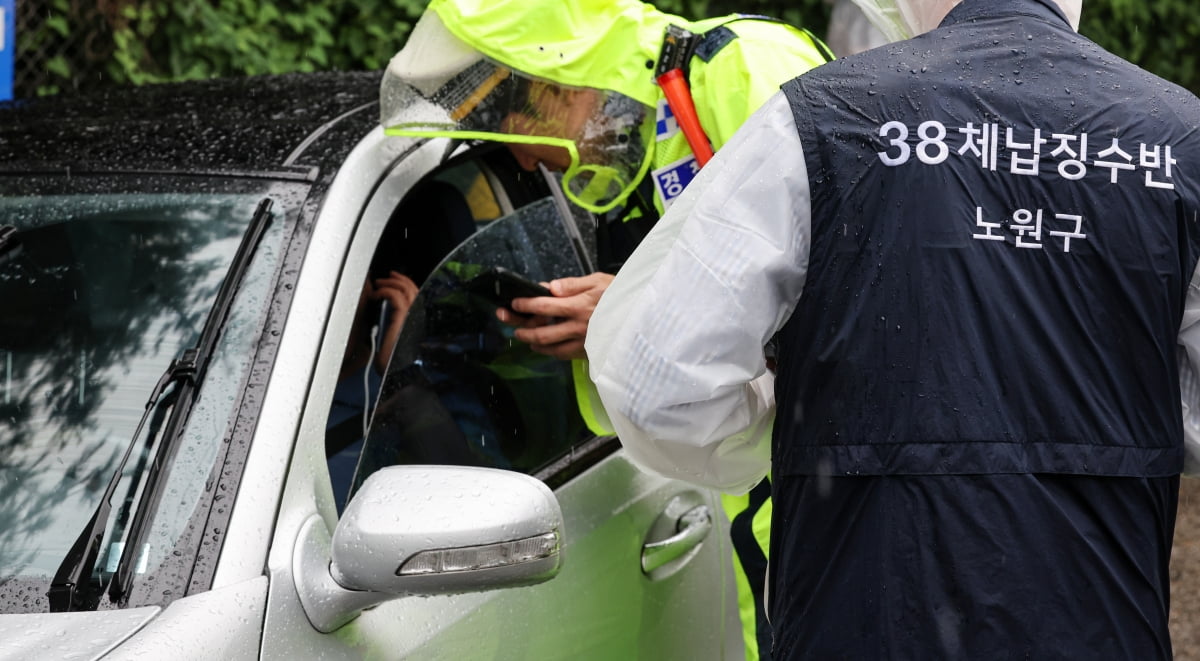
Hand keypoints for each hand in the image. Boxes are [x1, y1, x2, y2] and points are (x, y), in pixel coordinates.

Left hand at [370, 271, 418, 372]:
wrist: (398, 374)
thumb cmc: (395, 362)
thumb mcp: (394, 338)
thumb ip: (394, 324)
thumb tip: (383, 314)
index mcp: (417, 321)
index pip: (416, 296)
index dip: (406, 284)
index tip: (394, 280)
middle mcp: (418, 317)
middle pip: (414, 288)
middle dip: (399, 279)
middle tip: (388, 276)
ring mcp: (413, 316)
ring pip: (406, 288)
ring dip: (391, 282)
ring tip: (379, 284)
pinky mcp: (403, 318)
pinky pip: (395, 296)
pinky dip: (384, 291)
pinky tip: (376, 295)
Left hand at [495, 272, 613, 359]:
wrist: (642, 316)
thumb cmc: (623, 295)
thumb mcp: (599, 280)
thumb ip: (572, 284)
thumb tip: (550, 287)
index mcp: (578, 306)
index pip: (544, 306)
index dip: (525, 305)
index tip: (514, 303)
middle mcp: (577, 327)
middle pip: (541, 332)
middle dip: (520, 327)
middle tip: (508, 322)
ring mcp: (583, 342)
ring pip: (550, 347)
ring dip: (532, 342)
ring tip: (521, 336)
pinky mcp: (588, 352)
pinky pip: (563, 355)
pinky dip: (549, 351)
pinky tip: (543, 347)